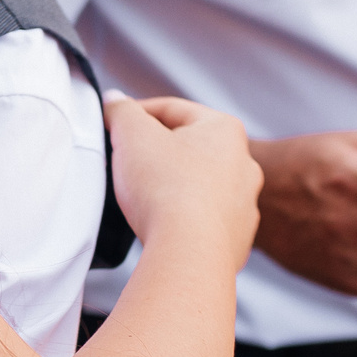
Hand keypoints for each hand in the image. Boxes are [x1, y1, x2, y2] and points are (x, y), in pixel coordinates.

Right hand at [104, 94, 259, 272]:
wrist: (188, 254)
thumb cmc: (165, 188)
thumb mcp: (131, 133)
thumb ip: (121, 111)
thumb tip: (115, 103)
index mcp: (224, 130)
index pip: (171, 109)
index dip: (134, 114)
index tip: (112, 126)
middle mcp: (244, 164)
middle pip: (188, 147)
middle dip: (156, 152)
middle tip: (125, 162)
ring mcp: (244, 205)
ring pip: (198, 185)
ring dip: (171, 186)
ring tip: (142, 197)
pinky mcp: (237, 239)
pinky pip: (203, 220)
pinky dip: (182, 219)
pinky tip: (161, 225)